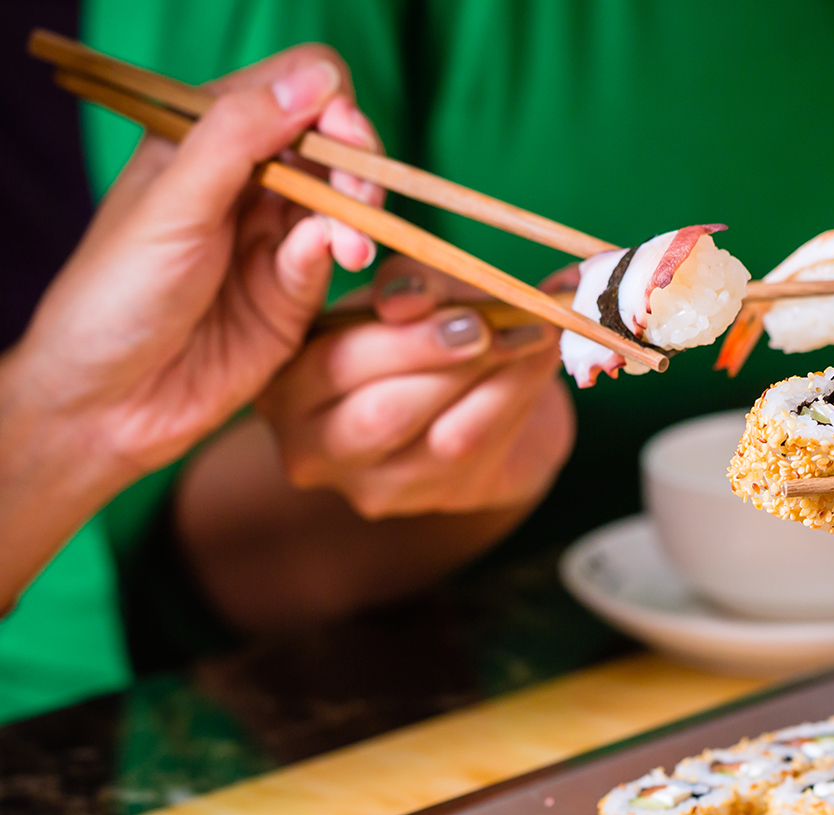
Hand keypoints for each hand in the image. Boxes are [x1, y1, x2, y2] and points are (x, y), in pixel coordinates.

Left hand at [0, 44, 380, 607]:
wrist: (109, 403)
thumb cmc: (117, 296)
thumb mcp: (175, 203)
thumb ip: (241, 136)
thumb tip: (318, 80)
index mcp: (206, 140)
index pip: (291, 89)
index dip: (326, 103)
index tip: (338, 134)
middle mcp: (246, 183)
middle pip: (332, 143)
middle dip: (356, 163)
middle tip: (358, 199)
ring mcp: (274, 239)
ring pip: (346, 200)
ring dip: (359, 214)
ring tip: (349, 249)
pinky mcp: (295, 294)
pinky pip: (334, 257)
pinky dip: (340, 253)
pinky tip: (333, 264)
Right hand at [256, 256, 573, 518]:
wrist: (478, 399)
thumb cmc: (429, 334)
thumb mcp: (412, 295)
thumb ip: (411, 287)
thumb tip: (408, 298)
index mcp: (286, 377)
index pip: (329, 359)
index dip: (391, 332)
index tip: (436, 298)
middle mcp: (310, 442)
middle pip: (381, 411)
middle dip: (441, 359)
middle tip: (490, 321)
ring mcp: (366, 482)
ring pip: (437, 438)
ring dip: (494, 379)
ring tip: (534, 332)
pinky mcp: (423, 500)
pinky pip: (478, 450)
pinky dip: (515, 398)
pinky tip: (539, 363)